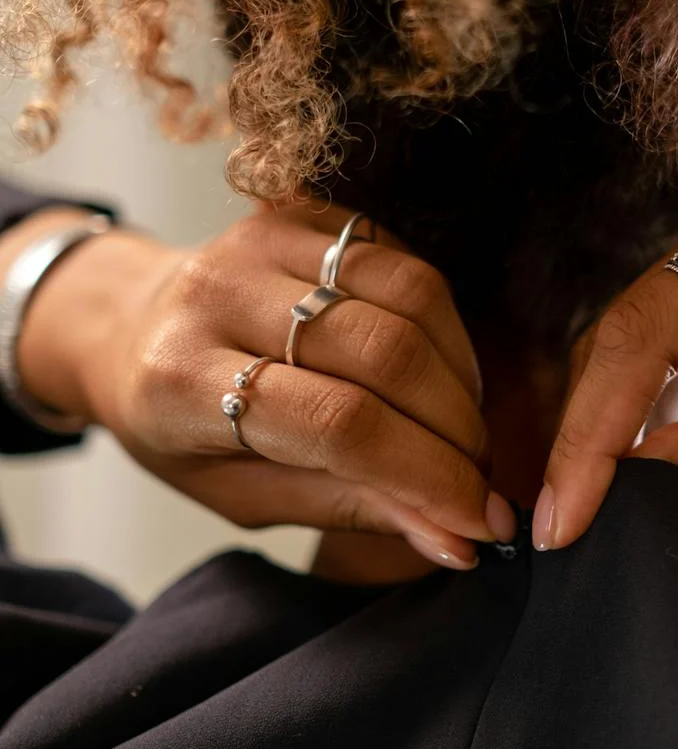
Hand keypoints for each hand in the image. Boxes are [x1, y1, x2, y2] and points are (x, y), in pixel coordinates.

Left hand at [10, 203, 515, 570]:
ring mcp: (262, 241)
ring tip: (464, 430)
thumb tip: (453, 536)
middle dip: (457, 429)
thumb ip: (347, 506)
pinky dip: (444, 328)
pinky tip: (443, 373)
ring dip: (462, 377)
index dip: (426, 475)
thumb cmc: (180, 429)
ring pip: (410, 298)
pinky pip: (406, 262)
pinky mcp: (303, 212)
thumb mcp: (243, 495)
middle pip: (385, 354)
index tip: (479, 520)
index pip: (338, 425)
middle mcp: (219, 295)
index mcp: (184, 381)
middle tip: (480, 478)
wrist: (126, 328)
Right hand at [537, 175, 677, 548]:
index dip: (593, 428)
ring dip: (607, 421)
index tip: (566, 513)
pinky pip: (668, 340)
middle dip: (588, 431)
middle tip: (561, 525)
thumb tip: (629, 486)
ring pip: (636, 337)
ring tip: (581, 507)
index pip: (648, 331)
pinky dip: (644, 406)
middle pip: (627, 329)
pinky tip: (625, 467)